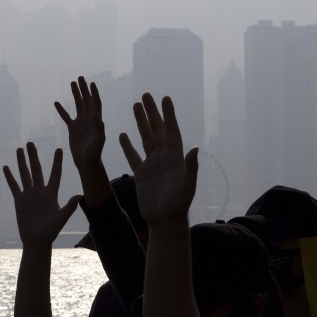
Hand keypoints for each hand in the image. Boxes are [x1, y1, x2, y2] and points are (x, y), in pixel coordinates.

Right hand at [3, 143, 80, 248]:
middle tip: (30, 143)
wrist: (37, 240)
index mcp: (52, 193)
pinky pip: (14, 186)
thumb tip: (80, 195)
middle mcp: (40, 191)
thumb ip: (69, 207)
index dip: (57, 162)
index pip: (55, 174)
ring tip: (19, 149)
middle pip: (37, 169)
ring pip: (25, 174)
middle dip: (33, 156)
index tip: (58, 149)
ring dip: (22, 162)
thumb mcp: (61, 218)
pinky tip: (6, 167)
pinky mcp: (19, 200)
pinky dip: (10, 177)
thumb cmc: (51, 231)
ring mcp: (29, 195)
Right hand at [54, 77, 104, 169]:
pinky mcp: (73, 129)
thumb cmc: (94, 152)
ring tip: (71, 83)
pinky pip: (66, 117)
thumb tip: (97, 114)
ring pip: (77, 105)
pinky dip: (62, 110)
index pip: (95, 103)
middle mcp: (89, 119)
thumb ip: (99, 127)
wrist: (86, 162)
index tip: (91, 83)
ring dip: (75, 94)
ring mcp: (81, 123)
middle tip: (80, 77)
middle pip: (86, 100)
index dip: (94, 93)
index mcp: (96, 120)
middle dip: (84, 89)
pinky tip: (56, 102)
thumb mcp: (98, 140)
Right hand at [119, 94, 197, 225]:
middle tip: (146, 95)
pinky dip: (127, 146)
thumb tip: (194, 148)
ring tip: (135, 106)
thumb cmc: (179, 204)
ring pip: (145, 138)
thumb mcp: (187, 185)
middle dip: (152, 112)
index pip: (172, 130)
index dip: (169, 114)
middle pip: (157, 129)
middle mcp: (164, 157)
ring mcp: (152, 165)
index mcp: (175, 157)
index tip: (165, 98)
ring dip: (141, 122)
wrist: (165, 221)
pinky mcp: (141, 174)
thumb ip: (190, 166)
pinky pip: (133, 156)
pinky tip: (122, 135)